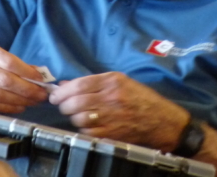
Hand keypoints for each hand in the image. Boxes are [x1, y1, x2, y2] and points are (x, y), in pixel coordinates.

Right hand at [0, 41, 48, 112]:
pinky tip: (20, 106)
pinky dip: (9, 107)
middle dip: (27, 89)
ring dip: (20, 100)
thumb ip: (10, 62)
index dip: (26, 71)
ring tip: (33, 101)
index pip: (8, 61)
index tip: (40, 78)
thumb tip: (37, 72)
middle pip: (5, 80)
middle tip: (41, 94)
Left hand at [48, 72, 189, 151]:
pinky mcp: (112, 134)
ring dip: (73, 117)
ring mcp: (111, 117)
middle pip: (75, 102)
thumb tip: (66, 85)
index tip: (56, 94)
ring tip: (76, 115)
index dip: (62, 91)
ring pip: (79, 118)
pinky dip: (83, 129)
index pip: (79, 85)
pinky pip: (87, 132)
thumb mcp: (120, 82)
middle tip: (62, 105)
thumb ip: (93, 82)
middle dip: (63, 105)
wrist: (160, 120)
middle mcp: (111, 98)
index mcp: (112, 81)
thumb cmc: (140, 98)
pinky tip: (88, 125)